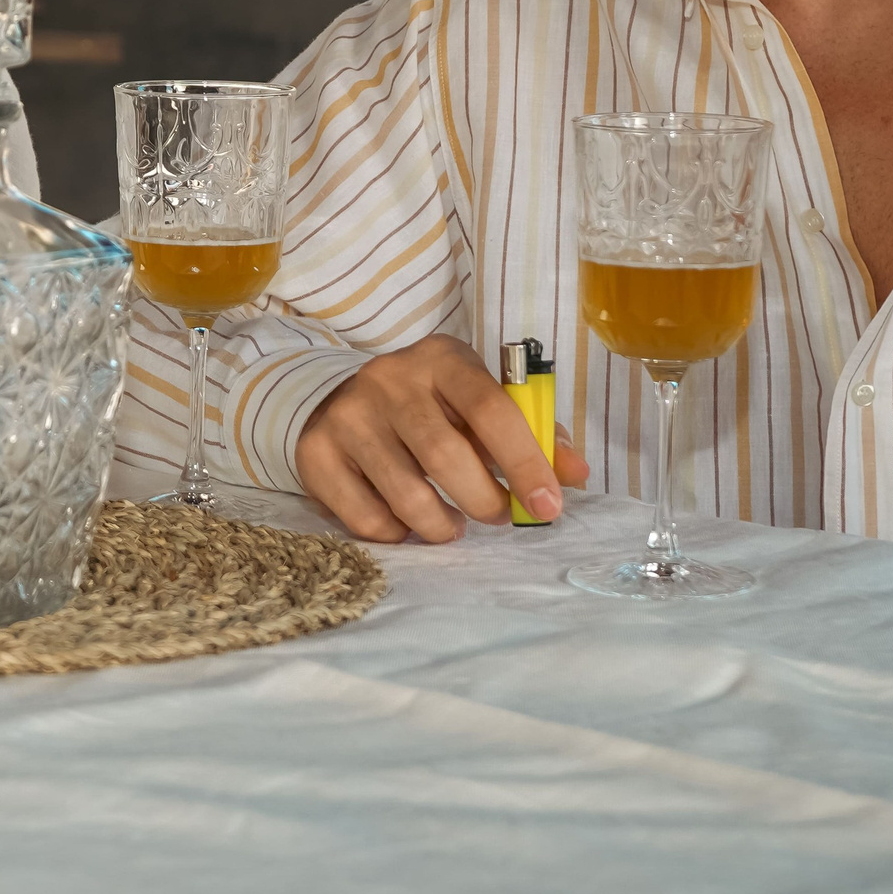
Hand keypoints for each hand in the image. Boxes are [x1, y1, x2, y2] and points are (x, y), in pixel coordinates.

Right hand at [294, 335, 591, 542]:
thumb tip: (576, 476)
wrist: (343, 396)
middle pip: (444, 455)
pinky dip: (397, 534)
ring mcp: (347, 415)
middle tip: (497, 517)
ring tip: (453, 525)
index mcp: (441, 359)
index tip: (548, 506)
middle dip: (483, 500)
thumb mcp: (479, 401)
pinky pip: (365, 517)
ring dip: (441, 526)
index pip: (490, 409)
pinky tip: (407, 522)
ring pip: (405, 495)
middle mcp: (388, 380)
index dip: (525, 462)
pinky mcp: (316, 453)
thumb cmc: (432, 404)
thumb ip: (532, 435)